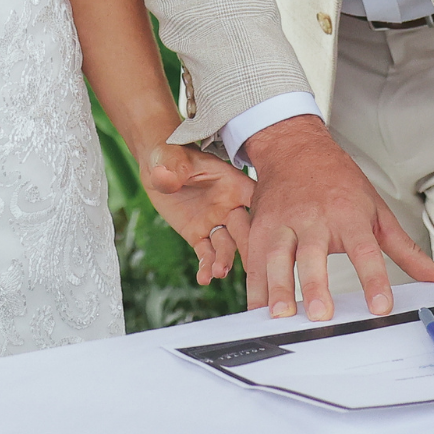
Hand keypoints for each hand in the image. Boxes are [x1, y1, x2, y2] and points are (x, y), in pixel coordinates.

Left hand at [142, 143, 256, 284]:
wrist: (158, 165)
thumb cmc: (171, 154)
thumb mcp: (171, 157)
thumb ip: (172, 168)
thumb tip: (165, 176)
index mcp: (232, 183)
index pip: (254, 199)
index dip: (266, 214)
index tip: (275, 232)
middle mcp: (229, 206)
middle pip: (244, 228)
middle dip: (248, 246)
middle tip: (251, 265)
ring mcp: (215, 222)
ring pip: (226, 245)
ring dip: (224, 259)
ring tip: (219, 272)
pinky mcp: (198, 235)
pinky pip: (205, 253)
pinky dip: (205, 266)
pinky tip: (204, 279)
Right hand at [238, 115, 433, 319]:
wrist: (294, 148)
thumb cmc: (339, 182)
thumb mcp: (376, 211)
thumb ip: (405, 250)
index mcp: (347, 214)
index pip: (364, 249)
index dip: (373, 279)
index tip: (380, 307)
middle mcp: (313, 218)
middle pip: (313, 254)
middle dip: (314, 285)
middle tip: (320, 314)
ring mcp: (282, 222)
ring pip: (277, 256)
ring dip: (278, 287)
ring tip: (281, 314)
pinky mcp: (259, 228)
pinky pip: (254, 260)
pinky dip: (255, 286)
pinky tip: (257, 309)